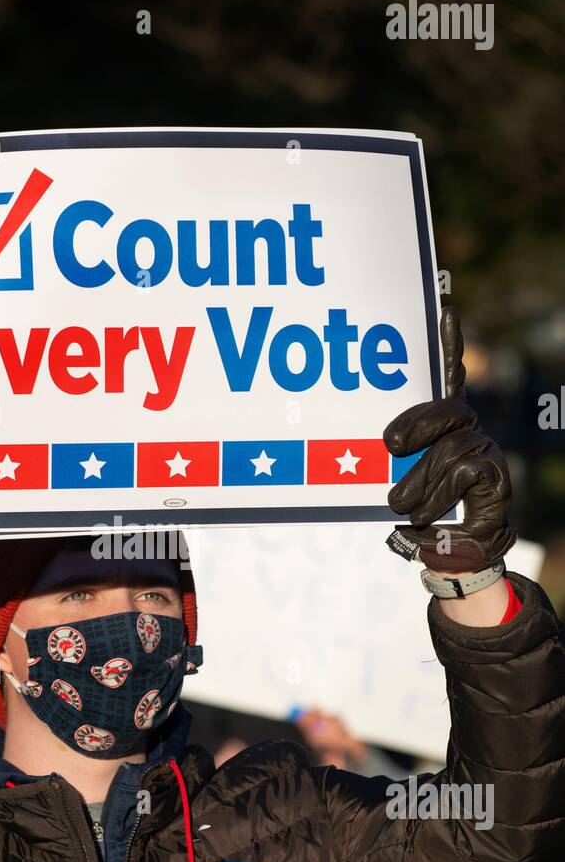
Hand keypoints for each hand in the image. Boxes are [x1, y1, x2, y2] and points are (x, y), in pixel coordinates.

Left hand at [383, 306, 515, 572]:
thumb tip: (364, 438)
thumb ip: (389, 456)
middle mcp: (469, 429)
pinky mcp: (496, 472)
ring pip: (450, 447)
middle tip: (388, 446)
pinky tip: (423, 513)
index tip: (446, 307)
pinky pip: (463, 468)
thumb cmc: (418, 510)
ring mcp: (485, 448)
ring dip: (418, 480)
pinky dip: (437, 493)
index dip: (450, 343)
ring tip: (398, 504)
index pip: (448, 376)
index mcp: (443, 424)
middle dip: (415, 424)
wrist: (451, 554)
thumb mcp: (395, 476)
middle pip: (447, 410)